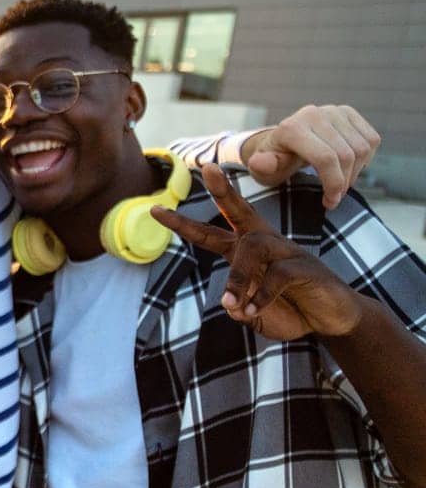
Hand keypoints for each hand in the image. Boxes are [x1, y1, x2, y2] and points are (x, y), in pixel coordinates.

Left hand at [151, 164, 365, 340]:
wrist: (333, 319)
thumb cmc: (289, 310)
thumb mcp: (254, 315)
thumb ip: (238, 309)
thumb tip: (231, 304)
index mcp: (245, 251)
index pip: (209, 233)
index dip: (182, 224)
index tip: (154, 208)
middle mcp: (265, 244)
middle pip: (241, 211)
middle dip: (224, 190)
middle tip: (209, 168)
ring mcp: (287, 252)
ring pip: (253, 247)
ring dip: (238, 277)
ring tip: (232, 304)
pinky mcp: (306, 267)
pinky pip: (278, 273)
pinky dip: (262, 294)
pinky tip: (254, 311)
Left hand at [242, 104, 379, 209]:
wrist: (283, 144)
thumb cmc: (275, 162)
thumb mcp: (264, 170)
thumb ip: (263, 167)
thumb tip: (260, 162)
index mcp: (291, 129)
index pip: (326, 158)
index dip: (333, 184)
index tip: (330, 202)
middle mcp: (313, 114)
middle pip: (346, 156)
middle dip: (343, 183)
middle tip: (334, 197)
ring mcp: (332, 110)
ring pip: (362, 149)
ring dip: (355, 173)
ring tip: (338, 182)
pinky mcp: (348, 112)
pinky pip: (371, 140)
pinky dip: (365, 159)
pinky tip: (347, 166)